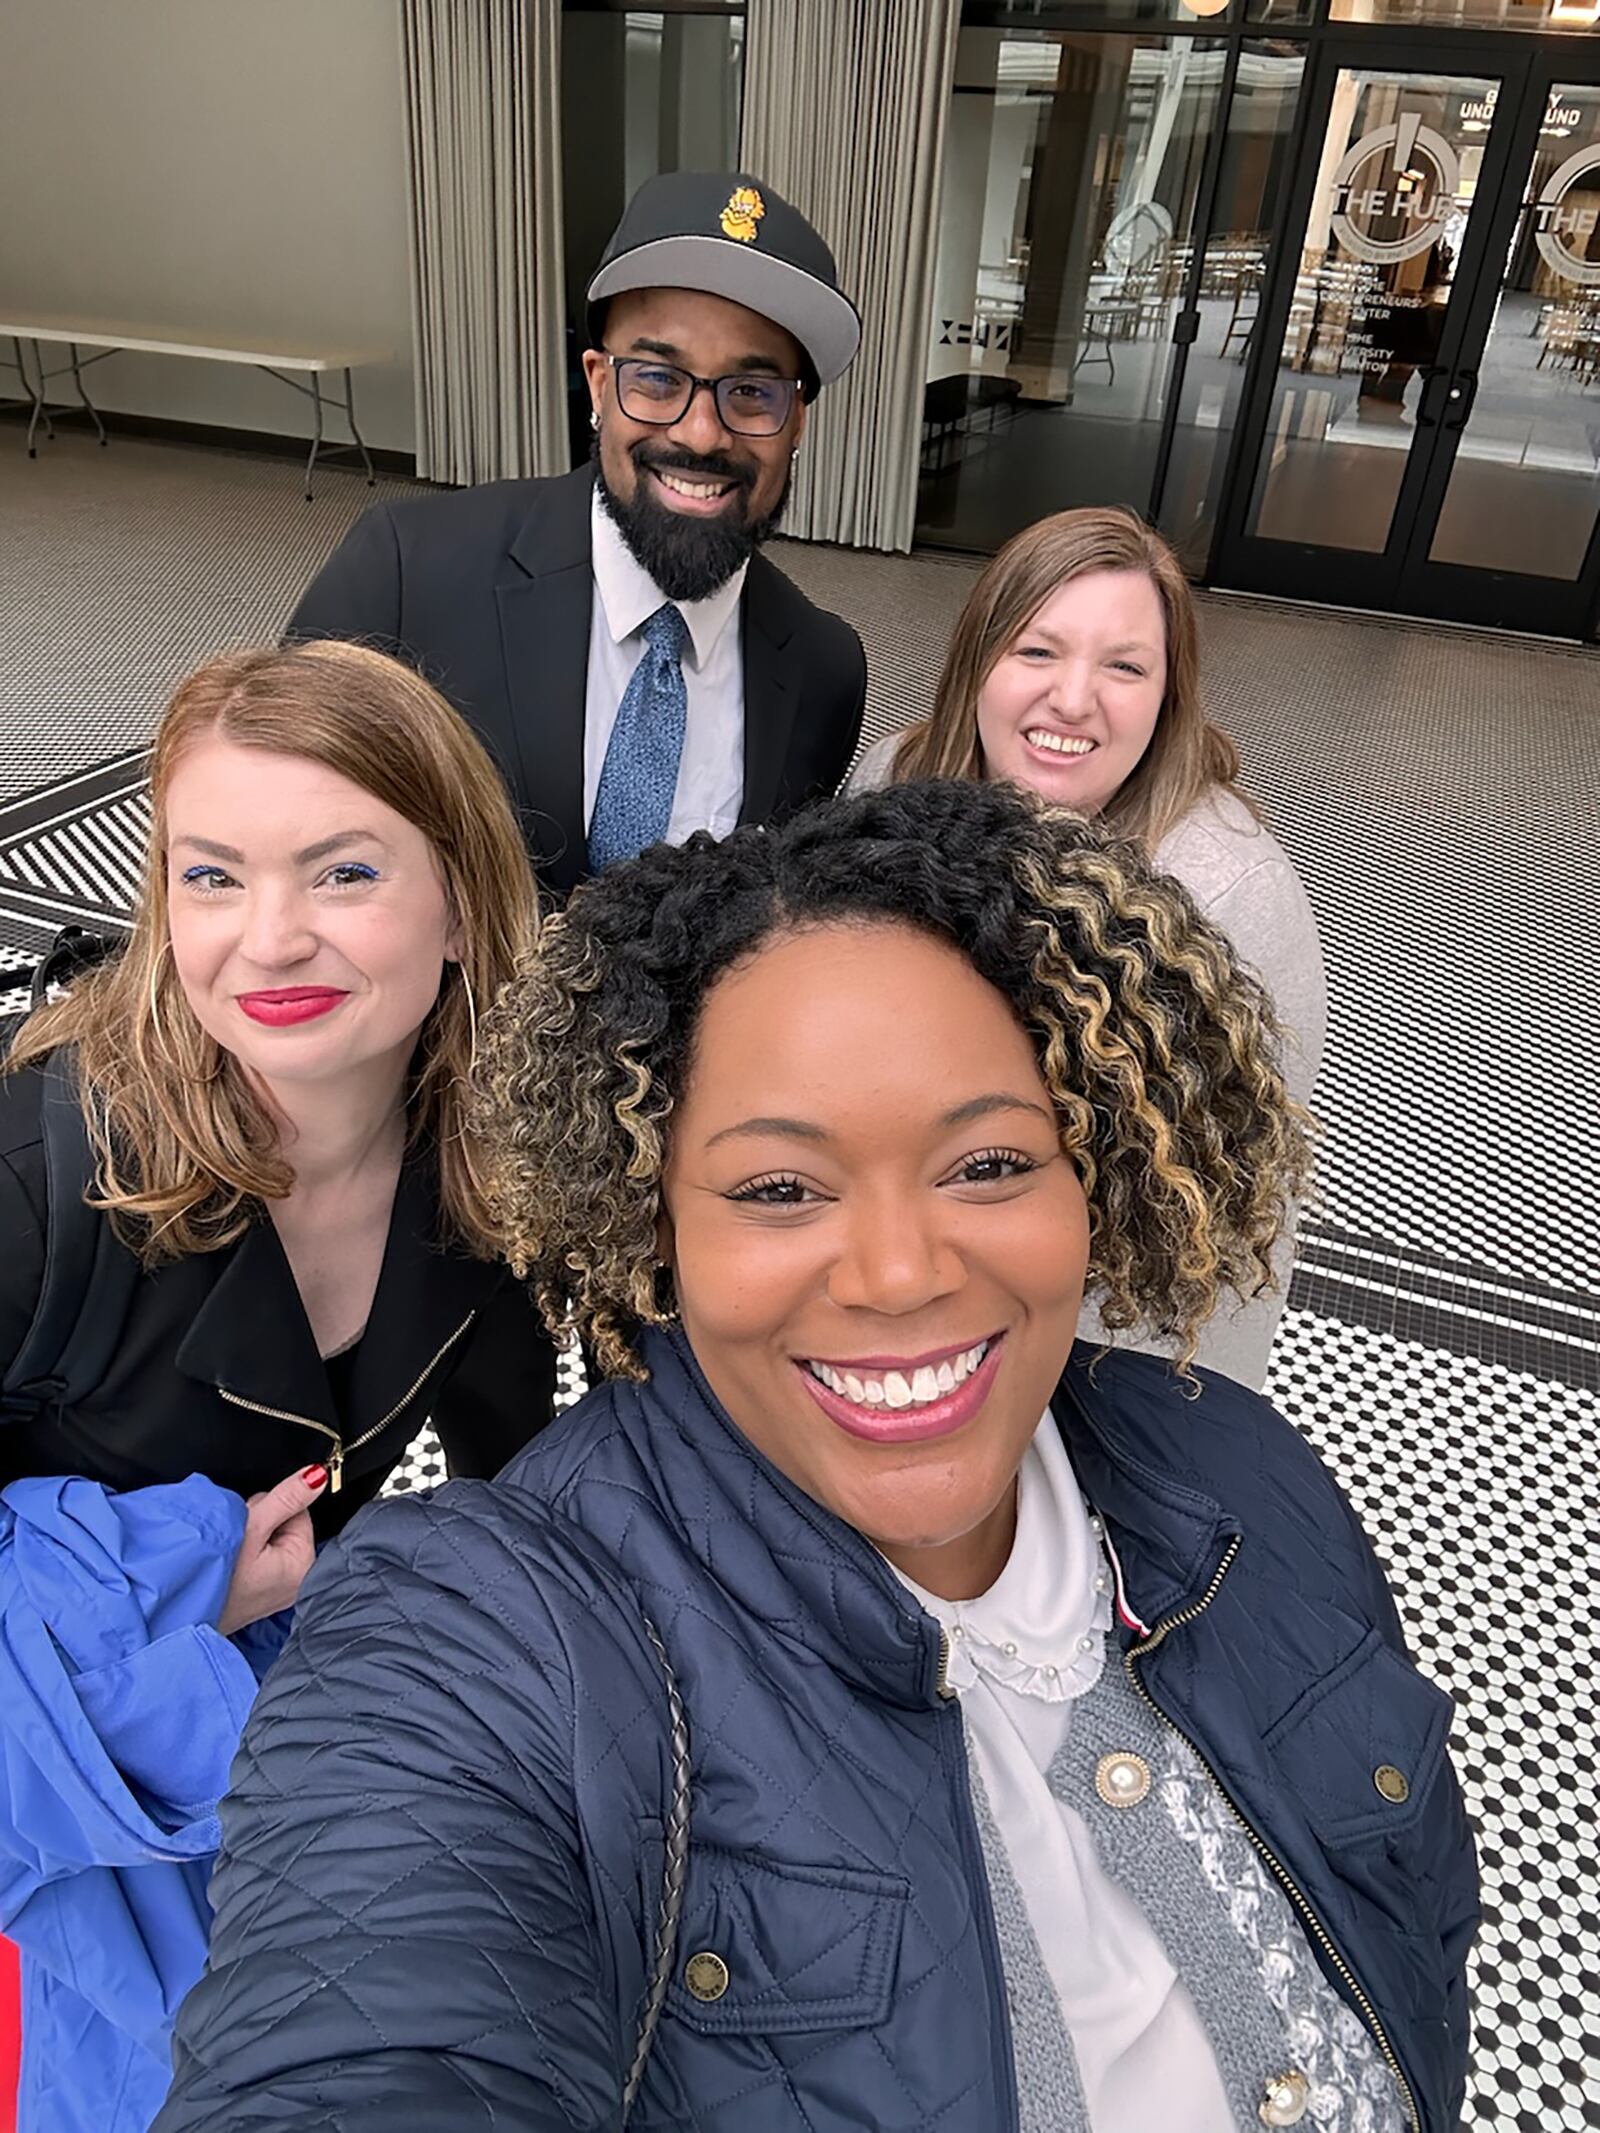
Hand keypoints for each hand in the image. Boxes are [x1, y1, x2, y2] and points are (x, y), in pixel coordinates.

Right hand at [217, 1465, 328, 1636]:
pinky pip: (259, 1559)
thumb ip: (287, 1497)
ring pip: (269, 1540)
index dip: (273, 1506)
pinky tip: (230, 1563)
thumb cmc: (215, 1577)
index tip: (251, 1519)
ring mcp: (277, 1589)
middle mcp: (296, 1580)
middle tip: (236, 1538)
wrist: (178, 1615)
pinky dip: (244, 1554)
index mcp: (303, 1565)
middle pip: (285, 1525)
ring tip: (230, 1552)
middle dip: (261, 1522)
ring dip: (249, 1537)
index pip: (300, 1511)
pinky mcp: (260, 1593)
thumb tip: (318, 1475)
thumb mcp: (253, 1527)